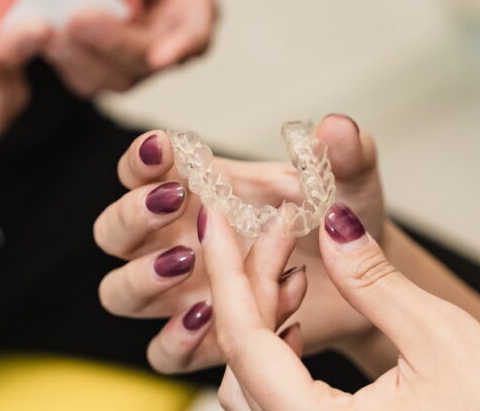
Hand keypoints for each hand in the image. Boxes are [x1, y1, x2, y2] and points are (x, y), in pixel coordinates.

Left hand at [44, 0, 216, 97]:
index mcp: (193, 14)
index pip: (195, 36)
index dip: (180, 48)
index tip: (160, 57)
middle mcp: (171, 51)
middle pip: (143, 61)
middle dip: (110, 42)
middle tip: (78, 17)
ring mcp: (137, 72)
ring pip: (111, 78)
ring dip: (77, 55)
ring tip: (49, 29)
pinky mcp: (104, 80)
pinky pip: (84, 80)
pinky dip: (60, 59)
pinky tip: (40, 37)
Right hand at [93, 114, 385, 371]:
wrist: (366, 285)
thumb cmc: (340, 223)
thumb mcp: (348, 185)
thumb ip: (346, 154)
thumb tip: (337, 127)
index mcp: (197, 189)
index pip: (141, 169)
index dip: (140, 159)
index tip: (165, 149)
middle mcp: (177, 239)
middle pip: (112, 231)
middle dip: (132, 216)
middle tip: (173, 205)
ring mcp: (183, 293)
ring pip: (120, 292)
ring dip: (142, 278)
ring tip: (188, 263)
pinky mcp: (202, 340)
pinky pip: (163, 352)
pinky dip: (178, 340)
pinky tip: (210, 318)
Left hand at [205, 203, 479, 410]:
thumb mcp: (444, 340)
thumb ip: (374, 280)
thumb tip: (333, 223)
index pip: (244, 337)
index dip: (227, 269)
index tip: (215, 217)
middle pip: (242, 357)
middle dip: (251, 285)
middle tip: (279, 229)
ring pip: (252, 383)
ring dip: (264, 320)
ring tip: (296, 269)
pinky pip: (276, 402)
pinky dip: (279, 353)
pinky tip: (303, 316)